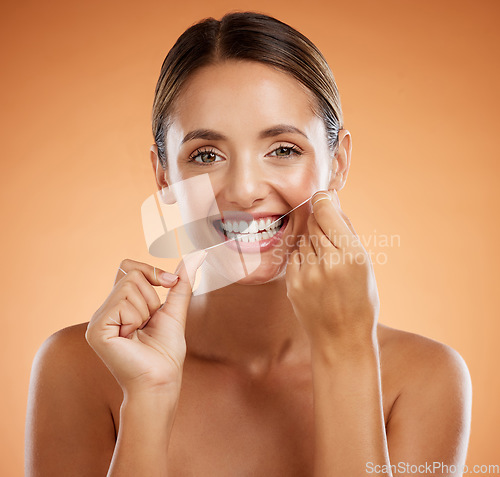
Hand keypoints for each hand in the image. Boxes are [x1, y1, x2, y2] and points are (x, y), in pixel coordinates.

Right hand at [85, 250, 206, 399]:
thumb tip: (197, 255)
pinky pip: (122, 302)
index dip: (152, 270)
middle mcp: (105, 310)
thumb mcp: (175, 310)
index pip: (128, 267)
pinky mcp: (96, 329)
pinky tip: (131, 338)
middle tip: (149, 323)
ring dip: (146, 310)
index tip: (171, 283)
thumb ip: (181, 283)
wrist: (161, 380)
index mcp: (119, 306)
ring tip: (140, 332)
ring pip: (129, 286)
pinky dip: (136, 319)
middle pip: (132, 274)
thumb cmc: (166, 352)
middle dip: (152, 297)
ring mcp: (97, 320)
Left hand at [285, 190, 379, 349]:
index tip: (322, 196)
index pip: (327, 212)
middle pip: (314, 223)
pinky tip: (315, 272)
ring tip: (326, 260)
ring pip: (303, 239)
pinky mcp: (292, 284)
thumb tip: (332, 200)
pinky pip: (295, 256)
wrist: (341, 339)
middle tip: (329, 233)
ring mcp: (308, 274)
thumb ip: (346, 230)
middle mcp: (328, 263)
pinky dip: (303, 257)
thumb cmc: (360, 300)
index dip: (323, 200)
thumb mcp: (365, 264)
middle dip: (320, 221)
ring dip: (312, 241)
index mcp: (352, 256)